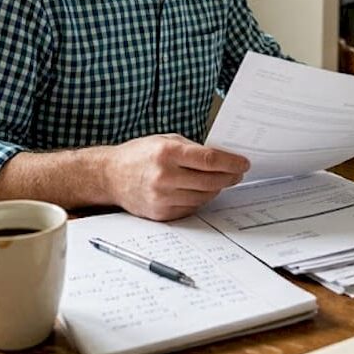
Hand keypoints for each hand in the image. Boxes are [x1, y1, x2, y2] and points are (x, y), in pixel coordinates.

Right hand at [102, 134, 249, 220]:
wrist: (110, 176)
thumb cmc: (138, 155)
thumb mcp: (164, 140)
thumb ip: (192, 148)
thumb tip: (222, 158)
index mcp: (167, 153)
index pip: (209, 160)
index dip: (231, 162)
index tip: (243, 163)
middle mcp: (164, 176)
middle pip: (211, 181)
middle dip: (229, 177)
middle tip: (238, 173)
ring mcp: (162, 197)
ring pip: (204, 197)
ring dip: (216, 189)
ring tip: (220, 180)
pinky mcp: (161, 213)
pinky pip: (191, 208)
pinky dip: (200, 199)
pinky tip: (201, 190)